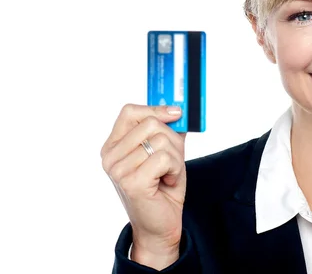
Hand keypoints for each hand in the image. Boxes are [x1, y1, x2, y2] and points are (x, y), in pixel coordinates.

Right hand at [101, 104, 186, 268]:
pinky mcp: (131, 182)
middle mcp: (110, 157)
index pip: (130, 112)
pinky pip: (165, 158)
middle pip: (151, 123)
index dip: (156, 109)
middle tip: (171, 161)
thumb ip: (167, 131)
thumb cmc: (162, 188)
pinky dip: (175, 169)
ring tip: (167, 175)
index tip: (176, 113)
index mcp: (113, 146)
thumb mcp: (166, 152)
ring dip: (175, 159)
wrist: (160, 226)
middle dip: (173, 140)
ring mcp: (118, 170)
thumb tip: (177, 109)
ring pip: (161, 141)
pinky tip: (167, 182)